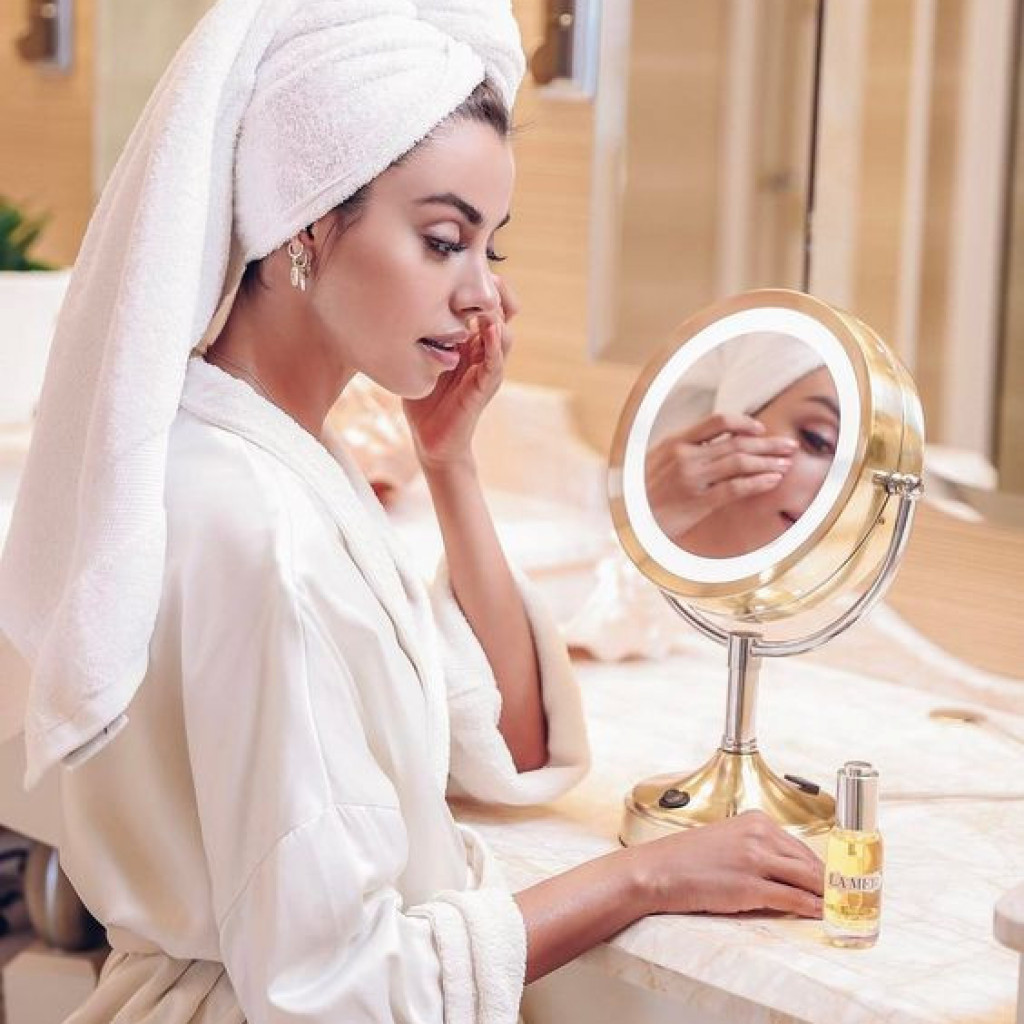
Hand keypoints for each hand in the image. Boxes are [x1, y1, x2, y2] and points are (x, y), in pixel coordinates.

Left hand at [403, 276, 518, 470]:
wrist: (430, 441)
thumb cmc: (423, 401)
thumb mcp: (415, 358)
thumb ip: (411, 334)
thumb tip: (384, 303)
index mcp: (470, 342)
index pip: (485, 305)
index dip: (479, 284)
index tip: (462, 265)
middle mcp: (483, 352)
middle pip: (503, 311)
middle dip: (494, 290)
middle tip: (479, 270)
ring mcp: (487, 369)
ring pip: (503, 332)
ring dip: (495, 312)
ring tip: (484, 294)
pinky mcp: (485, 387)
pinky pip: (495, 360)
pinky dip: (492, 342)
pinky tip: (485, 326)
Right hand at [633, 811, 823, 917]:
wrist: (656, 870)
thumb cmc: (686, 858)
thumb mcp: (727, 840)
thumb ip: (758, 848)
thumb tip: (787, 869)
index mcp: (755, 820)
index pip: (800, 845)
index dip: (820, 867)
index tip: (833, 880)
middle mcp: (759, 835)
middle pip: (809, 861)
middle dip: (829, 881)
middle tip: (845, 896)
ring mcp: (755, 860)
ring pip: (807, 879)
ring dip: (825, 895)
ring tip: (839, 907)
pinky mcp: (749, 887)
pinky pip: (792, 898)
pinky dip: (811, 907)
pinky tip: (819, 913)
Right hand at [645, 413, 796, 541]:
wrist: (631, 522)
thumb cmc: (645, 494)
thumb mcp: (658, 461)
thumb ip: (684, 449)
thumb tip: (716, 441)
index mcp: (675, 442)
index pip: (717, 421)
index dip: (744, 423)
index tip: (761, 430)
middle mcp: (684, 456)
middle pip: (736, 442)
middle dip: (768, 443)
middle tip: (790, 445)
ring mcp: (691, 479)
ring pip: (739, 463)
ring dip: (767, 462)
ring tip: (786, 464)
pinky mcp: (697, 502)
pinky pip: (735, 488)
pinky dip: (757, 483)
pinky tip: (772, 481)